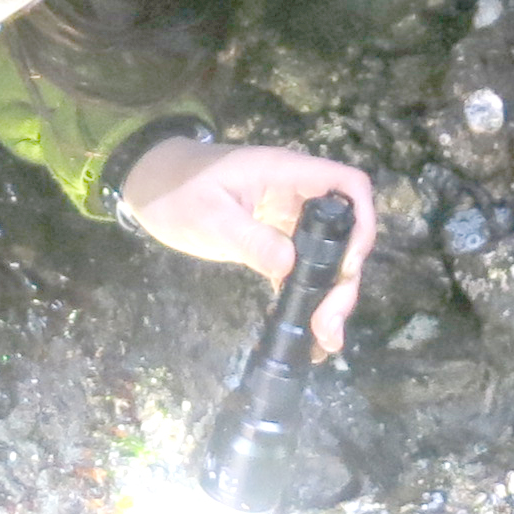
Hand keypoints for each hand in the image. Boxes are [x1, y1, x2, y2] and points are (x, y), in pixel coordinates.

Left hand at [119, 139, 376, 352]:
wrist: (152, 188)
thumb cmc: (177, 191)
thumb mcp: (208, 216)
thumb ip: (248, 238)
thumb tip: (289, 266)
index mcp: (287, 174)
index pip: (348, 186)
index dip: (361, 222)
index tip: (347, 266)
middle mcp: (298, 196)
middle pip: (344, 233)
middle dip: (344, 279)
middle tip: (328, 324)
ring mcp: (289, 221)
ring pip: (329, 257)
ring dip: (332, 296)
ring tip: (324, 340)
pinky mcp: (276, 242)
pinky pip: (305, 269)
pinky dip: (310, 299)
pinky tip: (309, 334)